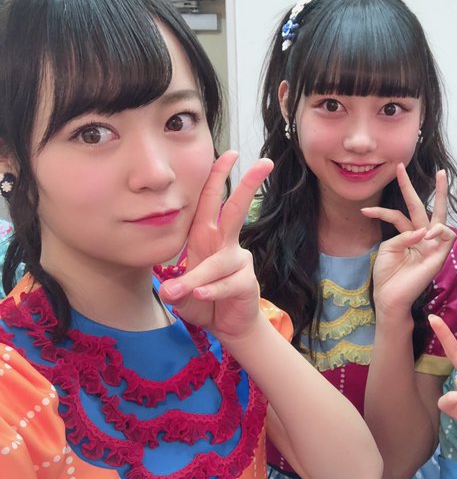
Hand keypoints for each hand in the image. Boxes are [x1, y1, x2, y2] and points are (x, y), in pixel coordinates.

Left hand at [159, 151, 273, 339]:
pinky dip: (212, 290)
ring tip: (182, 291)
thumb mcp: (182, 293)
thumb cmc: (204, 300)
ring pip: (220, 261)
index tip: (229, 153)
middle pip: (237, 209)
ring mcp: (238, 261)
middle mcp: (224, 243)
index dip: (218, 176)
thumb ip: (176, 289)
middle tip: (265, 163)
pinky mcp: (246, 281)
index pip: (212, 201)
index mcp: (206, 236)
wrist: (227, 325)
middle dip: (249, 185)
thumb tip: (169, 290)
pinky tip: (203, 296)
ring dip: (199, 276)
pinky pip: (226, 283)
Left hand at [361, 163, 454, 318]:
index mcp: (408, 236)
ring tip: (430, 207)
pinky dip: (438, 230)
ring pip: (441, 215)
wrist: (390, 297)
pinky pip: (446, 234)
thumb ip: (403, 234)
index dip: (382, 210)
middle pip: (427, 207)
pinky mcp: (441, 255)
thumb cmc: (387, 276)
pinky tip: (427, 234)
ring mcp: (432, 245)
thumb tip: (422, 231)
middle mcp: (423, 237)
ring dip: (439, 199)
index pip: (400, 214)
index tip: (364, 211)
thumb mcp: (389, 248)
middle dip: (430, 187)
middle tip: (431, 167)